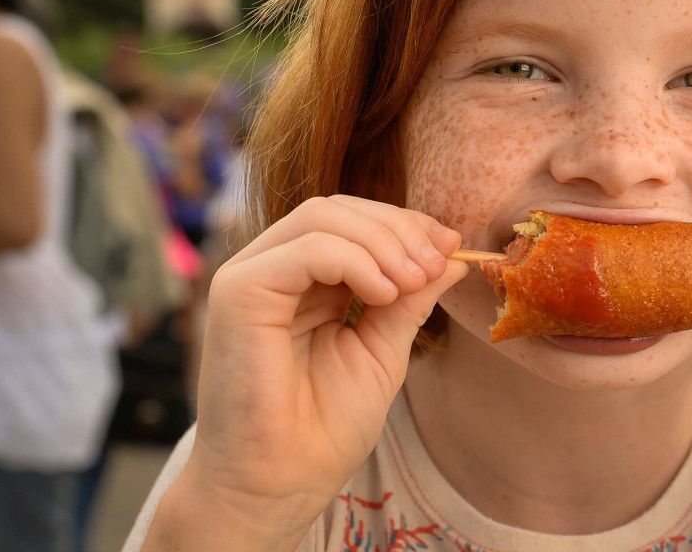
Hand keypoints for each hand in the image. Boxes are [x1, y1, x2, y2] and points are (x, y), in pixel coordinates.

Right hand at [179, 196, 465, 536]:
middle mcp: (272, 269)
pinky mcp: (238, 291)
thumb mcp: (383, 347)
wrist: (282, 483)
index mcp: (304, 280)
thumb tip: (454, 253)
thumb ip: (411, 298)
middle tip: (436, 261)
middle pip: (338, 209)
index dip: (405, 223)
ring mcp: (250, 276)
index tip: (452, 245)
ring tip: (412, 281)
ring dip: (383, 242)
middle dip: (399, 228)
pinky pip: (305, 249)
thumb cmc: (325, 425)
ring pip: (322, 218)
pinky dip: (355, 260)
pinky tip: (383, 293)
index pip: (353, 220)